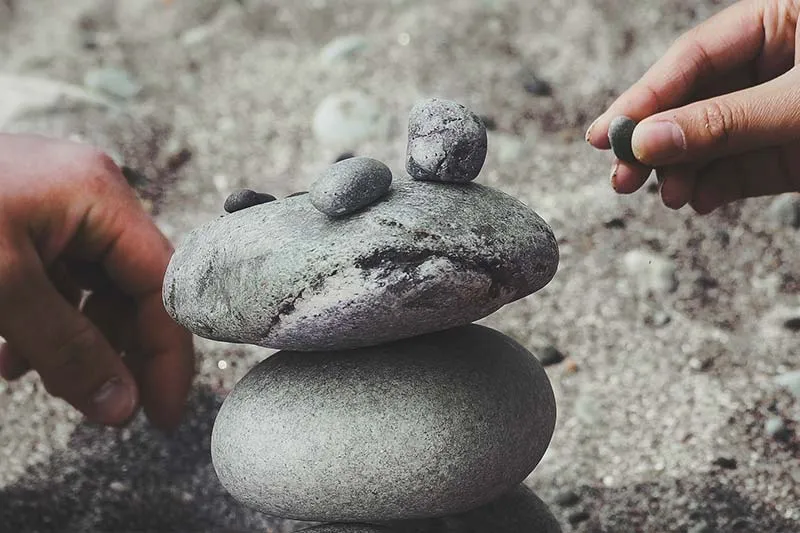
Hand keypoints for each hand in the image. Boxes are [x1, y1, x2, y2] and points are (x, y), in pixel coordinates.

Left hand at [0, 134, 193, 428]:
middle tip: (99, 407)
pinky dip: (38, 318)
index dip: (168, 354)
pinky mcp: (23, 217)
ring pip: (89, 289)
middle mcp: (88, 194)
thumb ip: (68, 352)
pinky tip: (5, 349)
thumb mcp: (1, 290)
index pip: (163, 285)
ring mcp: (55, 203)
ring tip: (28, 373)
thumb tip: (121, 406)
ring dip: (70, 340)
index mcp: (98, 196)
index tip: (160, 414)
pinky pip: (53, 277)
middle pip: (129, 289)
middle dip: (111, 351)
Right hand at [587, 0, 799, 212]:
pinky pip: (741, 171)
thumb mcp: (799, 101)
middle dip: (656, 142)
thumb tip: (647, 140)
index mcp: (780, 20)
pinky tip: (697, 199)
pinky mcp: (790, 154)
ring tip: (669, 195)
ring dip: (681, 172)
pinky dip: (715, 188)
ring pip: (712, 142)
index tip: (605, 133)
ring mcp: (780, 112)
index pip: (693, 57)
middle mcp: (775, 64)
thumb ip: (725, 121)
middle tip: (622, 175)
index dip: (645, 97)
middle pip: (693, 102)